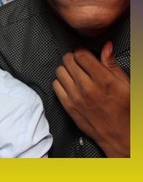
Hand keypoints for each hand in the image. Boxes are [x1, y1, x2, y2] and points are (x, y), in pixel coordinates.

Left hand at [54, 42, 129, 156]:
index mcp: (103, 80)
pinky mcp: (68, 106)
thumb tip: (106, 46)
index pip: (81, 54)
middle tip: (80, 63)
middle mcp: (87, 87)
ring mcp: (76, 97)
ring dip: (66, 69)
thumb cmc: (126, 111)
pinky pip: (55, 85)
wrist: (121, 135)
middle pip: (68, 60)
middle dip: (74, 58)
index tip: (86, 55)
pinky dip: (61, 82)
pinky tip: (70, 84)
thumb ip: (112, 64)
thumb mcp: (126, 84)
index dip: (83, 51)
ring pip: (60, 70)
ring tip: (76, 73)